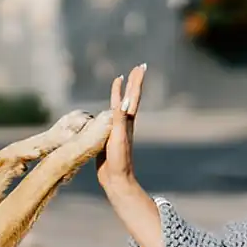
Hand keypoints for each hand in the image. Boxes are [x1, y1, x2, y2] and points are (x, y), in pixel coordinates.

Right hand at [96, 64, 146, 187]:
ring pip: (119, 105)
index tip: (140, 67)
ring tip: (122, 81)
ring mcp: (117, 129)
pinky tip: (105, 107)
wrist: (116, 179)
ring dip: (122, 93)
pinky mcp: (107, 136)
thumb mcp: (118, 138)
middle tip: (138, 67)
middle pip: (130, 98)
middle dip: (133, 82)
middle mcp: (124, 122)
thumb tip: (124, 101)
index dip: (136, 82)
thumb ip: (119, 120)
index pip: (133, 97)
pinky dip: (108, 108)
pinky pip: (108, 117)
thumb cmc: (119, 160)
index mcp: (127, 121)